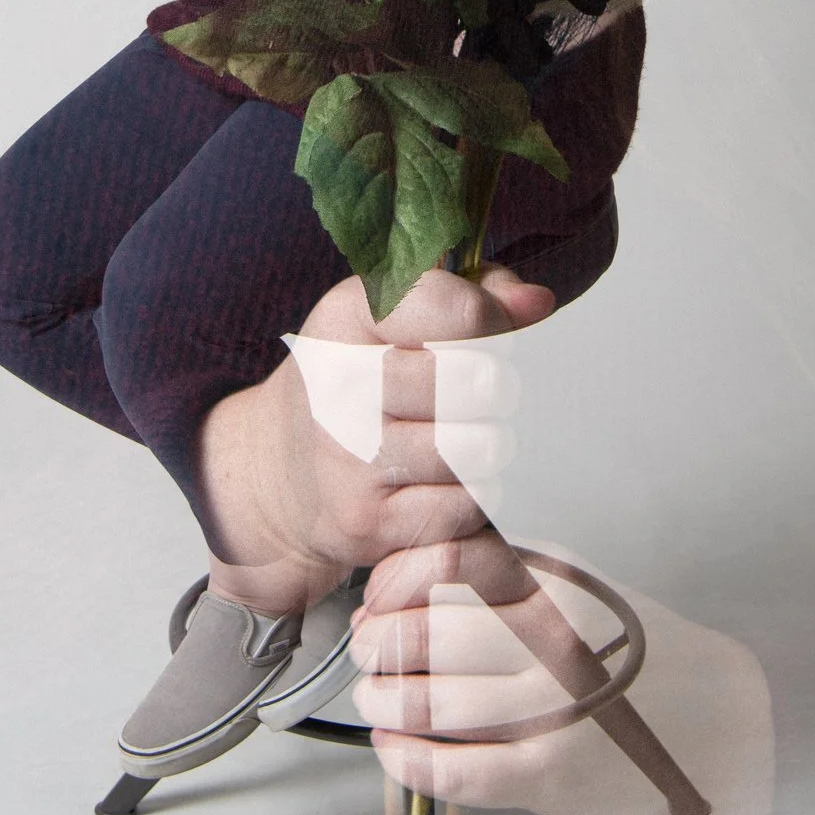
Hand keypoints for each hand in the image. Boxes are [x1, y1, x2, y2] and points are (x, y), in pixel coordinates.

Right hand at [195, 264, 554, 615]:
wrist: (277, 471)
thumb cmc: (358, 378)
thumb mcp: (396, 316)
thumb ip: (473, 293)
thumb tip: (536, 302)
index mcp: (347, 316)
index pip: (458, 310)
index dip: (495, 320)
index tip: (492, 330)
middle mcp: (339, 384)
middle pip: (479, 382)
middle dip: (497, 388)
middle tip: (481, 391)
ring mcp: (349, 458)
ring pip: (479, 449)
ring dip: (487, 446)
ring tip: (465, 435)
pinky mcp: (365, 521)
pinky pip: (463, 508)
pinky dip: (469, 498)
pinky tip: (445, 480)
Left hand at [350, 557, 775, 814]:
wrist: (709, 717)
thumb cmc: (626, 651)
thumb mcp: (572, 588)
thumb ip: (498, 579)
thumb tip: (401, 583)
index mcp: (551, 588)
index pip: (444, 569)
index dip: (390, 585)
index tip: (375, 600)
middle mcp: (548, 644)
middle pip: (425, 637)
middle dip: (377, 646)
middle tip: (367, 651)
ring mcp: (549, 714)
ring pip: (430, 707)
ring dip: (382, 704)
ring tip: (376, 701)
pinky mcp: (549, 776)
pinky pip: (457, 773)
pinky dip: (409, 762)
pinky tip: (393, 750)